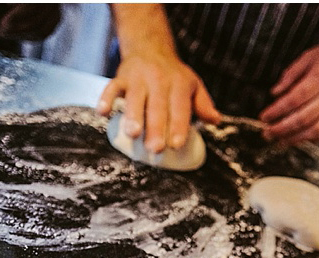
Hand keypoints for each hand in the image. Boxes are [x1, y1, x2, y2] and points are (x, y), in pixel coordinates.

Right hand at [98, 49, 220, 156]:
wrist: (150, 48)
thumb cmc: (174, 76)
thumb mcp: (194, 86)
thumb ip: (203, 105)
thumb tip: (216, 120)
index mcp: (179, 85)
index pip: (179, 108)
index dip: (178, 126)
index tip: (177, 145)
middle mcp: (158, 80)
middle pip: (157, 108)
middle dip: (155, 128)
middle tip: (155, 148)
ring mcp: (138, 78)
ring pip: (134, 98)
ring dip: (132, 116)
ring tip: (132, 134)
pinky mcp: (121, 76)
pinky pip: (112, 87)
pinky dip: (105, 98)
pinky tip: (102, 113)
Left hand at [261, 32, 318, 143]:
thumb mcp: (310, 55)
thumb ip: (291, 74)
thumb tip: (275, 93)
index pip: (293, 99)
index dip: (276, 111)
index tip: (263, 117)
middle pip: (302, 118)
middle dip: (282, 129)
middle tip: (267, 134)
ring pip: (315, 130)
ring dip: (296, 138)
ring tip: (281, 141)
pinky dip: (314, 139)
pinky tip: (302, 139)